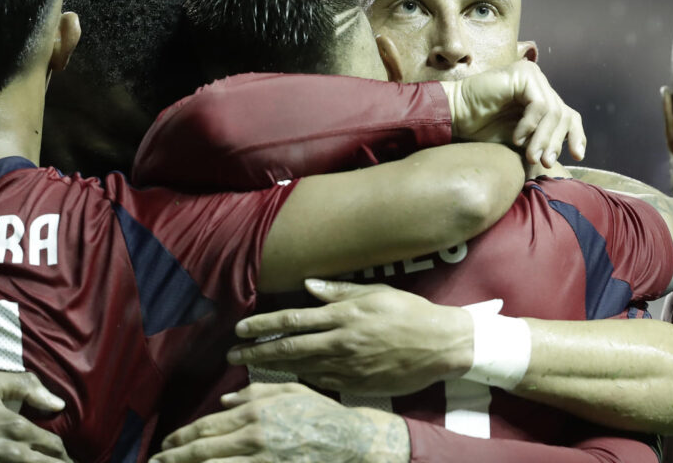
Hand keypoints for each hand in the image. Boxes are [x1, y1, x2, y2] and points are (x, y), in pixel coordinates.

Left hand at [154, 383, 407, 462]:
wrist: (352, 443)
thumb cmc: (320, 415)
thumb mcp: (288, 392)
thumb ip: (253, 394)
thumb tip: (224, 403)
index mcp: (256, 413)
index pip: (208, 426)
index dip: (183, 436)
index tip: (166, 443)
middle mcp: (254, 438)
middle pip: (204, 451)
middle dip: (175, 458)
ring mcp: (262, 461)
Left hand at [227, 280, 471, 395]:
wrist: (440, 345)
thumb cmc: (409, 313)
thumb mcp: (375, 293)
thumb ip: (339, 292)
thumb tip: (307, 286)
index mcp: (343, 316)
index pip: (292, 320)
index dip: (262, 325)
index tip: (240, 329)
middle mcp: (341, 342)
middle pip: (288, 348)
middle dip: (255, 352)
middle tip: (232, 355)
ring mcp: (348, 367)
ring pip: (300, 369)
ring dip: (271, 369)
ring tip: (248, 370)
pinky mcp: (357, 386)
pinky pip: (320, 384)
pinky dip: (299, 382)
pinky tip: (284, 381)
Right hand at [441, 60, 584, 167]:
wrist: (455, 116)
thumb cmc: (482, 129)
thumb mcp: (520, 140)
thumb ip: (542, 141)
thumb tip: (570, 155)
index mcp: (540, 97)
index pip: (569, 115)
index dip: (575, 136)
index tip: (576, 157)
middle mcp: (538, 83)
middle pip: (564, 115)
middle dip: (556, 142)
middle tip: (544, 162)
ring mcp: (532, 76)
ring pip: (554, 112)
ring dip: (542, 138)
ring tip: (530, 155)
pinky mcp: (523, 74)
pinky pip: (539, 104)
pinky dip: (530, 125)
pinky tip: (516, 137)